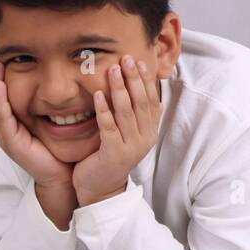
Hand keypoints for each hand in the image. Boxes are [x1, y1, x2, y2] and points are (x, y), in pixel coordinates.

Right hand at [0, 57, 73, 188]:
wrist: (61, 175)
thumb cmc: (57, 151)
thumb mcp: (50, 123)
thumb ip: (47, 106)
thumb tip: (55, 84)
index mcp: (11, 124)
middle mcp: (5, 129)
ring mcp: (6, 136)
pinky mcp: (12, 143)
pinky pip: (3, 119)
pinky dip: (0, 102)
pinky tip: (0, 87)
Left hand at [73, 55, 161, 205]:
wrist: (100, 190)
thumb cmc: (109, 157)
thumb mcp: (126, 134)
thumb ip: (134, 115)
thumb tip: (144, 91)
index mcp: (150, 132)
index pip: (152, 100)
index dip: (146, 80)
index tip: (139, 61)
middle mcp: (145, 138)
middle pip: (141, 102)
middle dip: (134, 79)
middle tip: (126, 59)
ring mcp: (131, 147)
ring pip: (127, 112)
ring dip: (120, 88)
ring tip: (113, 70)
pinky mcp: (114, 154)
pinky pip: (109, 127)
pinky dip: (104, 109)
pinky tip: (97, 95)